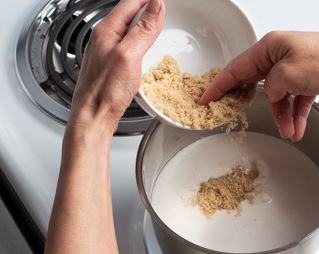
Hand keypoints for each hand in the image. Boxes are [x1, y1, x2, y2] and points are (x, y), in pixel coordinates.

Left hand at [69, 0, 164, 135]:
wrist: (93, 117)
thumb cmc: (105, 91)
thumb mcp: (129, 56)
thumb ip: (143, 30)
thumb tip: (156, 6)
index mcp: (106, 30)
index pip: (130, 2)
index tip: (163, 2)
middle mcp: (104, 38)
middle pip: (128, 13)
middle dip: (147, 9)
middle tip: (164, 11)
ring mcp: (106, 51)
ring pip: (127, 29)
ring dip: (143, 25)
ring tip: (158, 26)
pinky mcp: (110, 64)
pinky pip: (126, 45)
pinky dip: (139, 42)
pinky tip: (145, 50)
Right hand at [201, 31, 318, 140]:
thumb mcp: (287, 75)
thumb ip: (270, 87)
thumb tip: (269, 94)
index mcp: (270, 47)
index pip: (236, 69)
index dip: (219, 86)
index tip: (207, 99)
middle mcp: (280, 55)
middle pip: (256, 83)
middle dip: (251, 104)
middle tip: (235, 115)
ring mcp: (294, 68)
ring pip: (278, 97)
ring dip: (282, 116)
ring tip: (289, 130)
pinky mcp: (307, 79)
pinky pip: (294, 101)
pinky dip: (295, 115)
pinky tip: (297, 128)